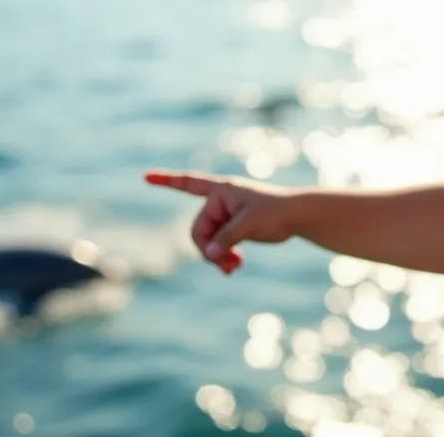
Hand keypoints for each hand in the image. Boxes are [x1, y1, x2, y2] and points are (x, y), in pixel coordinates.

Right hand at [144, 170, 298, 273]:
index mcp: (220, 191)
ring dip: (217, 257)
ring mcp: (226, 216)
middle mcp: (219, 202)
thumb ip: (227, 238)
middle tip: (227, 264)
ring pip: (208, 242)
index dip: (165, 180)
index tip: (145, 176)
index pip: (188, 183)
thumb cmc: (276, 210)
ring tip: (234, 268)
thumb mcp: (249, 224)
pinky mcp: (233, 229)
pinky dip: (224, 258)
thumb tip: (211, 255)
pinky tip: (236, 266)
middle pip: (199, 230)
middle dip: (209, 250)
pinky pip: (218, 246)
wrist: (297, 216)